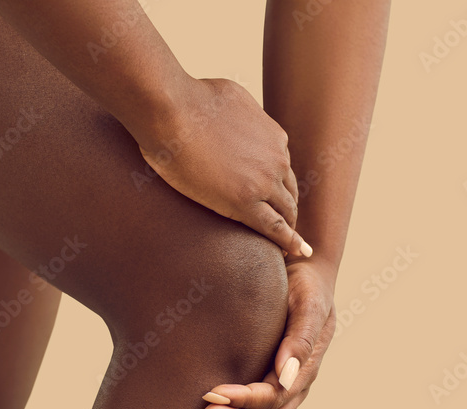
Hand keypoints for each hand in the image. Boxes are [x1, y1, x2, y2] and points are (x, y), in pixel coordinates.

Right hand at [136, 78, 311, 257]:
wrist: (172, 110)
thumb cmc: (190, 99)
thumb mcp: (232, 96)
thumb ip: (242, 114)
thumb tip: (233, 115)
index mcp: (275, 137)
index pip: (283, 168)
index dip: (280, 185)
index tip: (275, 197)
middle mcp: (276, 159)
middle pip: (290, 192)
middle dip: (289, 210)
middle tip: (287, 228)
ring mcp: (263, 182)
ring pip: (286, 211)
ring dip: (289, 228)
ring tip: (288, 246)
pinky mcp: (244, 202)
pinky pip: (274, 228)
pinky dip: (288, 242)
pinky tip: (294, 253)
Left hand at [195, 258, 336, 408]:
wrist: (305, 273)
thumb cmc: (305, 286)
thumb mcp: (309, 304)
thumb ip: (300, 338)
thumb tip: (285, 377)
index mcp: (307, 367)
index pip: (276, 395)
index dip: (245, 400)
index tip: (211, 395)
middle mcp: (298, 385)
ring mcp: (289, 391)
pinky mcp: (274, 388)